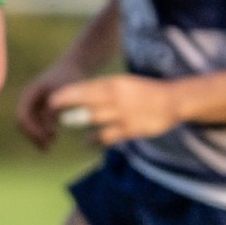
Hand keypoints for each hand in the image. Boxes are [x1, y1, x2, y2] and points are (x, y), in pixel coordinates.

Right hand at [14, 61, 86, 150]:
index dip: (33, 131)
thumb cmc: (69, 78)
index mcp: (28, 95)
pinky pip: (37, 122)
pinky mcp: (41, 107)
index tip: (46, 139)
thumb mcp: (63, 92)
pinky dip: (43, 131)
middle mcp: (27, 100)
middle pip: (23, 123)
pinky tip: (53, 138)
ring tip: (50, 145)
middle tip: (46, 148)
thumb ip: (55, 110)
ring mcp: (33, 103)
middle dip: (33, 136)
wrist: (72, 67)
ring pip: (30, 124)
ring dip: (37, 135)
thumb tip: (50, 130)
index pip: (23, 117)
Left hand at [47, 75, 181, 145]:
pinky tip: (88, 141)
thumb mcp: (124, 83)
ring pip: (92, 119)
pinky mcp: (130, 129)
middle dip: (65, 109)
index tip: (51, 101)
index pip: (82, 89)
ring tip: (67, 123)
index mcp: (114, 83)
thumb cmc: (146, 91)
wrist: (174, 100)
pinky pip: (106, 136)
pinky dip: (94, 139)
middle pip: (83, 103)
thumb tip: (81, 95)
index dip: (65, 96)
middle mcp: (117, 97)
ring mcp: (123, 114)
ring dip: (77, 122)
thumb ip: (104, 90)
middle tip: (54, 113)